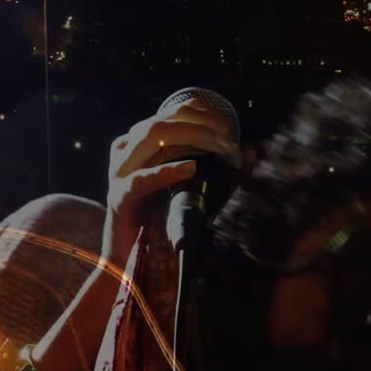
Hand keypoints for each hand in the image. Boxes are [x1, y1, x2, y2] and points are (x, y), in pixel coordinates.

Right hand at [101, 98, 240, 264]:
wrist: (129, 257)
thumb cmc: (163, 219)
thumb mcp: (197, 190)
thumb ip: (222, 172)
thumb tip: (250, 150)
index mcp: (140, 142)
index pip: (173, 113)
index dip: (204, 113)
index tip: (230, 128)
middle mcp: (127, 150)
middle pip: (165, 121)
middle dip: (203, 125)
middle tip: (231, 140)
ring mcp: (120, 173)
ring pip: (154, 138)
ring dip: (193, 139)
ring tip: (220, 149)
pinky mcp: (120, 198)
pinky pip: (141, 179)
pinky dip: (167, 171)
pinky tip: (191, 168)